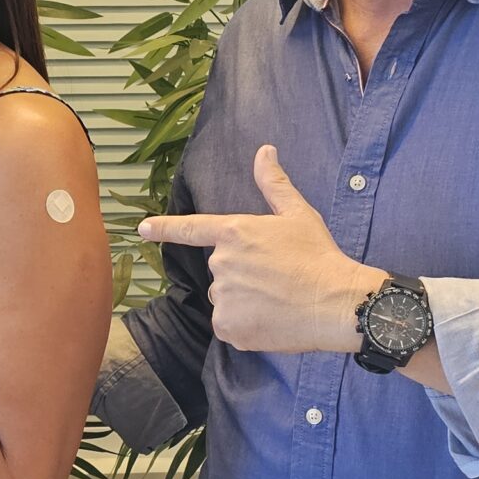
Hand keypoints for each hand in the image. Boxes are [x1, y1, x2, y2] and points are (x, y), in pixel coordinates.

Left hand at [136, 144, 376, 353]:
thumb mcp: (298, 214)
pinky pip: (229, 325)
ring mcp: (223, 297)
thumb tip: (264, 151)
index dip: (164, 229)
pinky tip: (272, 321)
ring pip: (225, 299)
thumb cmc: (318, 256)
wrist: (336, 303)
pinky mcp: (228, 327)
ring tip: (277, 301)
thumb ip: (274, 184)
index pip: (191, 229)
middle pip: (221, 271)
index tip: (142, 229)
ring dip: (243, 302)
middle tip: (276, 279)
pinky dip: (246, 326)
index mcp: (234, 232)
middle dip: (242, 275)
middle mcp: (221, 263)